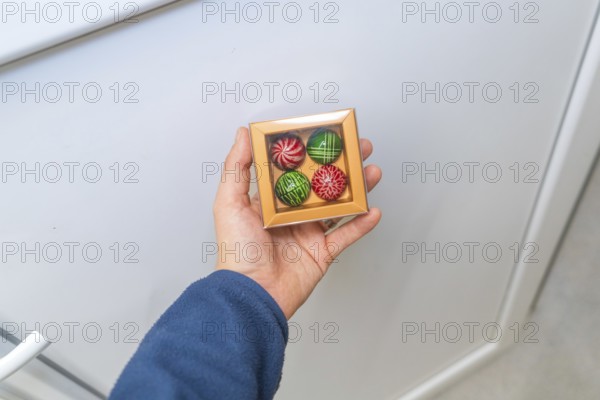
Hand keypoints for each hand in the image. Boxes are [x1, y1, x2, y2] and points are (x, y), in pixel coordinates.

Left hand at [213, 127, 381, 318]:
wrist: (251, 293)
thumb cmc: (236, 250)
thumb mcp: (229, 202)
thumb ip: (238, 167)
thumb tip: (244, 133)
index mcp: (270, 201)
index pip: (295, 170)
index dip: (311, 153)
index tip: (326, 135)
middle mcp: (291, 215)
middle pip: (322, 185)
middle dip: (343, 166)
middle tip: (360, 148)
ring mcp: (308, 233)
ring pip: (338, 207)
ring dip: (357, 190)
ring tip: (372, 172)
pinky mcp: (322, 253)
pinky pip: (346, 235)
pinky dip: (362, 224)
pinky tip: (373, 210)